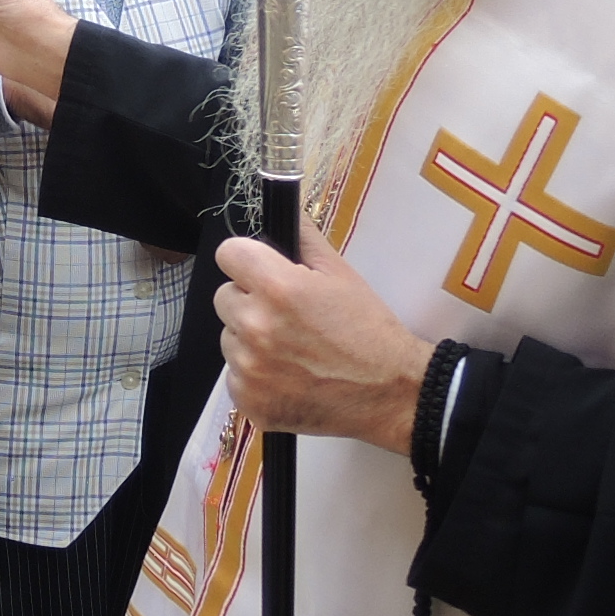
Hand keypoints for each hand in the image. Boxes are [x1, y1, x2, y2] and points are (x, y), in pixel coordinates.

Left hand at [216, 203, 431, 450]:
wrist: (390, 391)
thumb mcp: (340, 274)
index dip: (246, 259)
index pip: (228, 254)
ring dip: (250, 340)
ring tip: (291, 349)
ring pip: (229, 338)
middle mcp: (256, 327)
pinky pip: (235, 376)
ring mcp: (250, 369)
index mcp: (278, 288)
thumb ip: (304, 238)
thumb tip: (283, 214)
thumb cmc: (368, 330)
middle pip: (224, 297)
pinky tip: (288, 377)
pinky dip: (256, 376)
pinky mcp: (249, 402)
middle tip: (285, 315)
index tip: (260, 270)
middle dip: (249, 301)